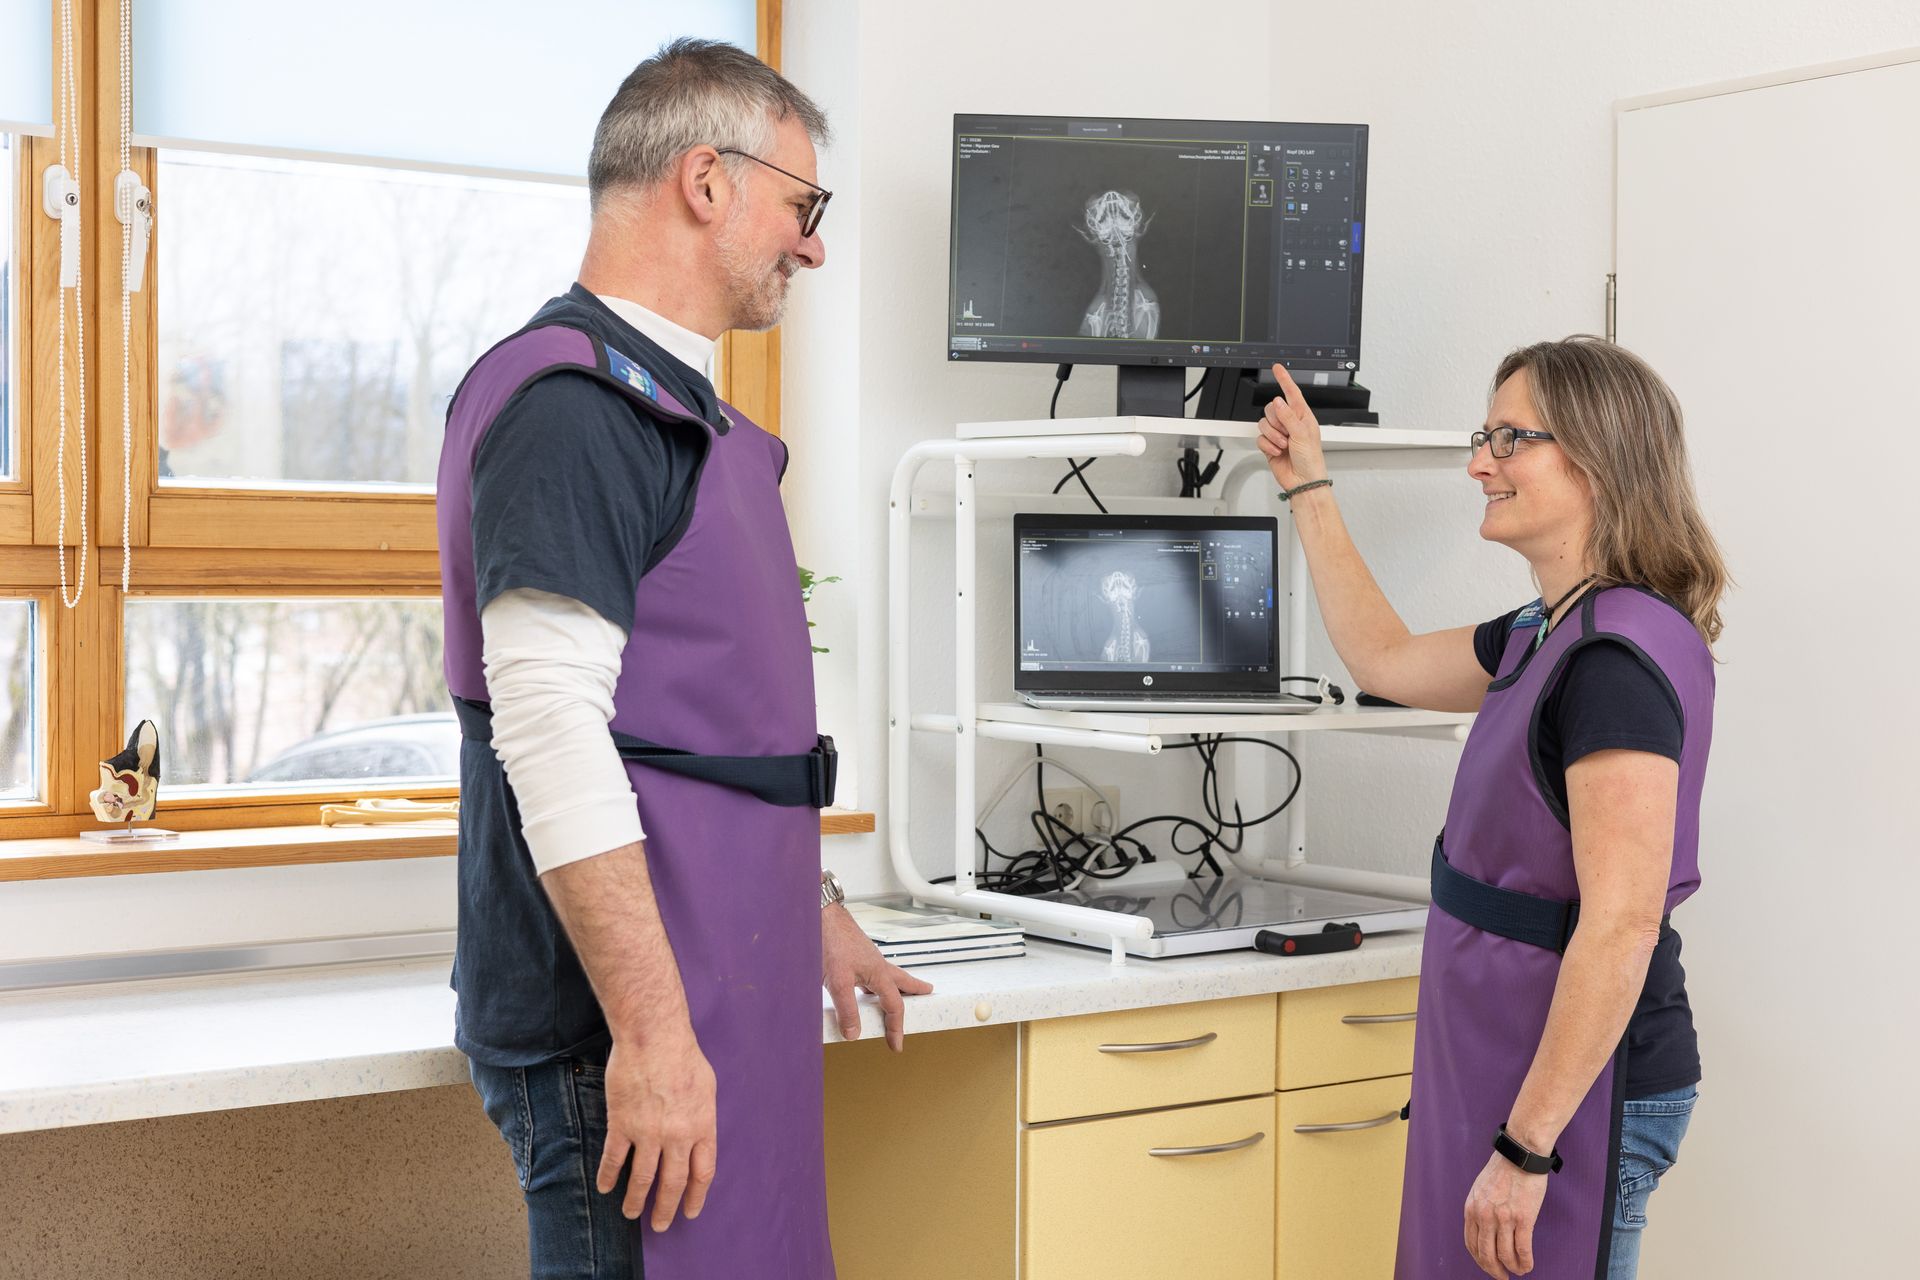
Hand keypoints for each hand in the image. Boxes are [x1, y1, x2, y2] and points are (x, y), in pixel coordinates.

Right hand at [598, 1029, 717, 1232]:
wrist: (653, 1037)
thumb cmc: (683, 1055)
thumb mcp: (707, 1086)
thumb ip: (703, 1115)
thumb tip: (700, 1133)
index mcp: (702, 1126)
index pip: (703, 1172)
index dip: (696, 1196)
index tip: (690, 1211)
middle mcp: (678, 1136)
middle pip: (673, 1183)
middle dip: (666, 1208)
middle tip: (660, 1225)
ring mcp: (649, 1132)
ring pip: (642, 1178)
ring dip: (636, 1200)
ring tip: (631, 1213)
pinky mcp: (622, 1124)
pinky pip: (614, 1159)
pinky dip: (609, 1176)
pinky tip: (606, 1187)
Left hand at [822, 903, 933, 1050]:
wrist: (819, 915)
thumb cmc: (830, 941)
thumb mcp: (838, 982)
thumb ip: (847, 1010)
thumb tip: (854, 1033)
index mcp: (879, 973)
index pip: (894, 1006)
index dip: (896, 1028)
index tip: (896, 1045)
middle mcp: (876, 964)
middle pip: (902, 981)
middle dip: (914, 990)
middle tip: (927, 993)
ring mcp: (866, 958)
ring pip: (886, 976)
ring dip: (895, 986)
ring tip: (899, 993)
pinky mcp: (854, 954)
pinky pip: (870, 972)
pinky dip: (874, 982)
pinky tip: (863, 985)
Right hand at [1256, 361, 1327, 492]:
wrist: (1303, 480)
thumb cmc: (1311, 459)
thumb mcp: (1303, 434)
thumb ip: (1288, 416)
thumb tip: (1278, 402)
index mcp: (1303, 416)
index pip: (1292, 393)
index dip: (1284, 379)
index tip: (1278, 368)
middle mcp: (1290, 423)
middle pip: (1272, 408)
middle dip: (1276, 421)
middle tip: (1285, 433)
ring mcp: (1279, 434)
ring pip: (1264, 423)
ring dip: (1272, 435)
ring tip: (1283, 445)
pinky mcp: (1269, 445)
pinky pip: (1259, 438)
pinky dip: (1267, 445)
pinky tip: (1277, 451)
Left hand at [1463, 1149, 1549, 1277]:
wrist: (1520, 1155)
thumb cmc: (1503, 1170)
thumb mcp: (1480, 1189)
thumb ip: (1479, 1209)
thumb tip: (1484, 1231)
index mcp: (1472, 1209)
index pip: (1471, 1244)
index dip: (1480, 1261)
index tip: (1488, 1267)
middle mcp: (1484, 1216)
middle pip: (1486, 1254)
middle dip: (1494, 1270)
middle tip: (1501, 1277)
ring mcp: (1503, 1218)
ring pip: (1505, 1255)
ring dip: (1512, 1268)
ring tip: (1518, 1271)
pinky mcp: (1523, 1219)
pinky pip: (1523, 1249)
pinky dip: (1525, 1262)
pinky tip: (1528, 1266)